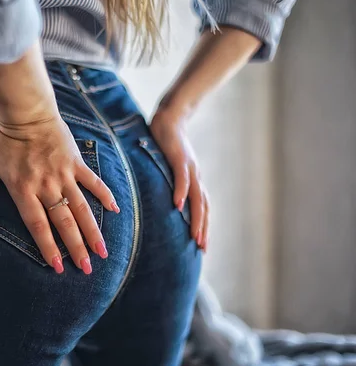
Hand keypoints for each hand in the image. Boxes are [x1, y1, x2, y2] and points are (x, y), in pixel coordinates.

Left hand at [0, 115, 118, 273]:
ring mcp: (63, 174)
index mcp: (22, 189)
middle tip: (86, 269)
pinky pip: (93, 181)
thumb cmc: (2, 139)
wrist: (26, 111)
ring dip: (92, 230)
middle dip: (76, 248)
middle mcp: (45, 185)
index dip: (47, 246)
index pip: (37, 225)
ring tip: (102, 251)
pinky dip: (104, 195)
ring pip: (81, 207)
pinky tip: (116, 211)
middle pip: (63, 222)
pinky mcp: (75, 162)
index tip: (57, 266)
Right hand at [149, 101, 208, 250]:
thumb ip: (169, 182)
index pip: (202, 207)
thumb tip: (162, 199)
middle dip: (203, 228)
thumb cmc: (166, 143)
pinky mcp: (178, 158)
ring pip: (196, 197)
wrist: (169, 117)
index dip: (203, 226)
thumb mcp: (168, 167)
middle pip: (203, 206)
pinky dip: (181, 193)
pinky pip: (181, 178)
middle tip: (201, 248)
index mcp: (193, 179)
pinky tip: (177, 206)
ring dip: (196, 217)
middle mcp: (195, 176)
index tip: (202, 246)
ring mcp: (188, 167)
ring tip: (194, 235)